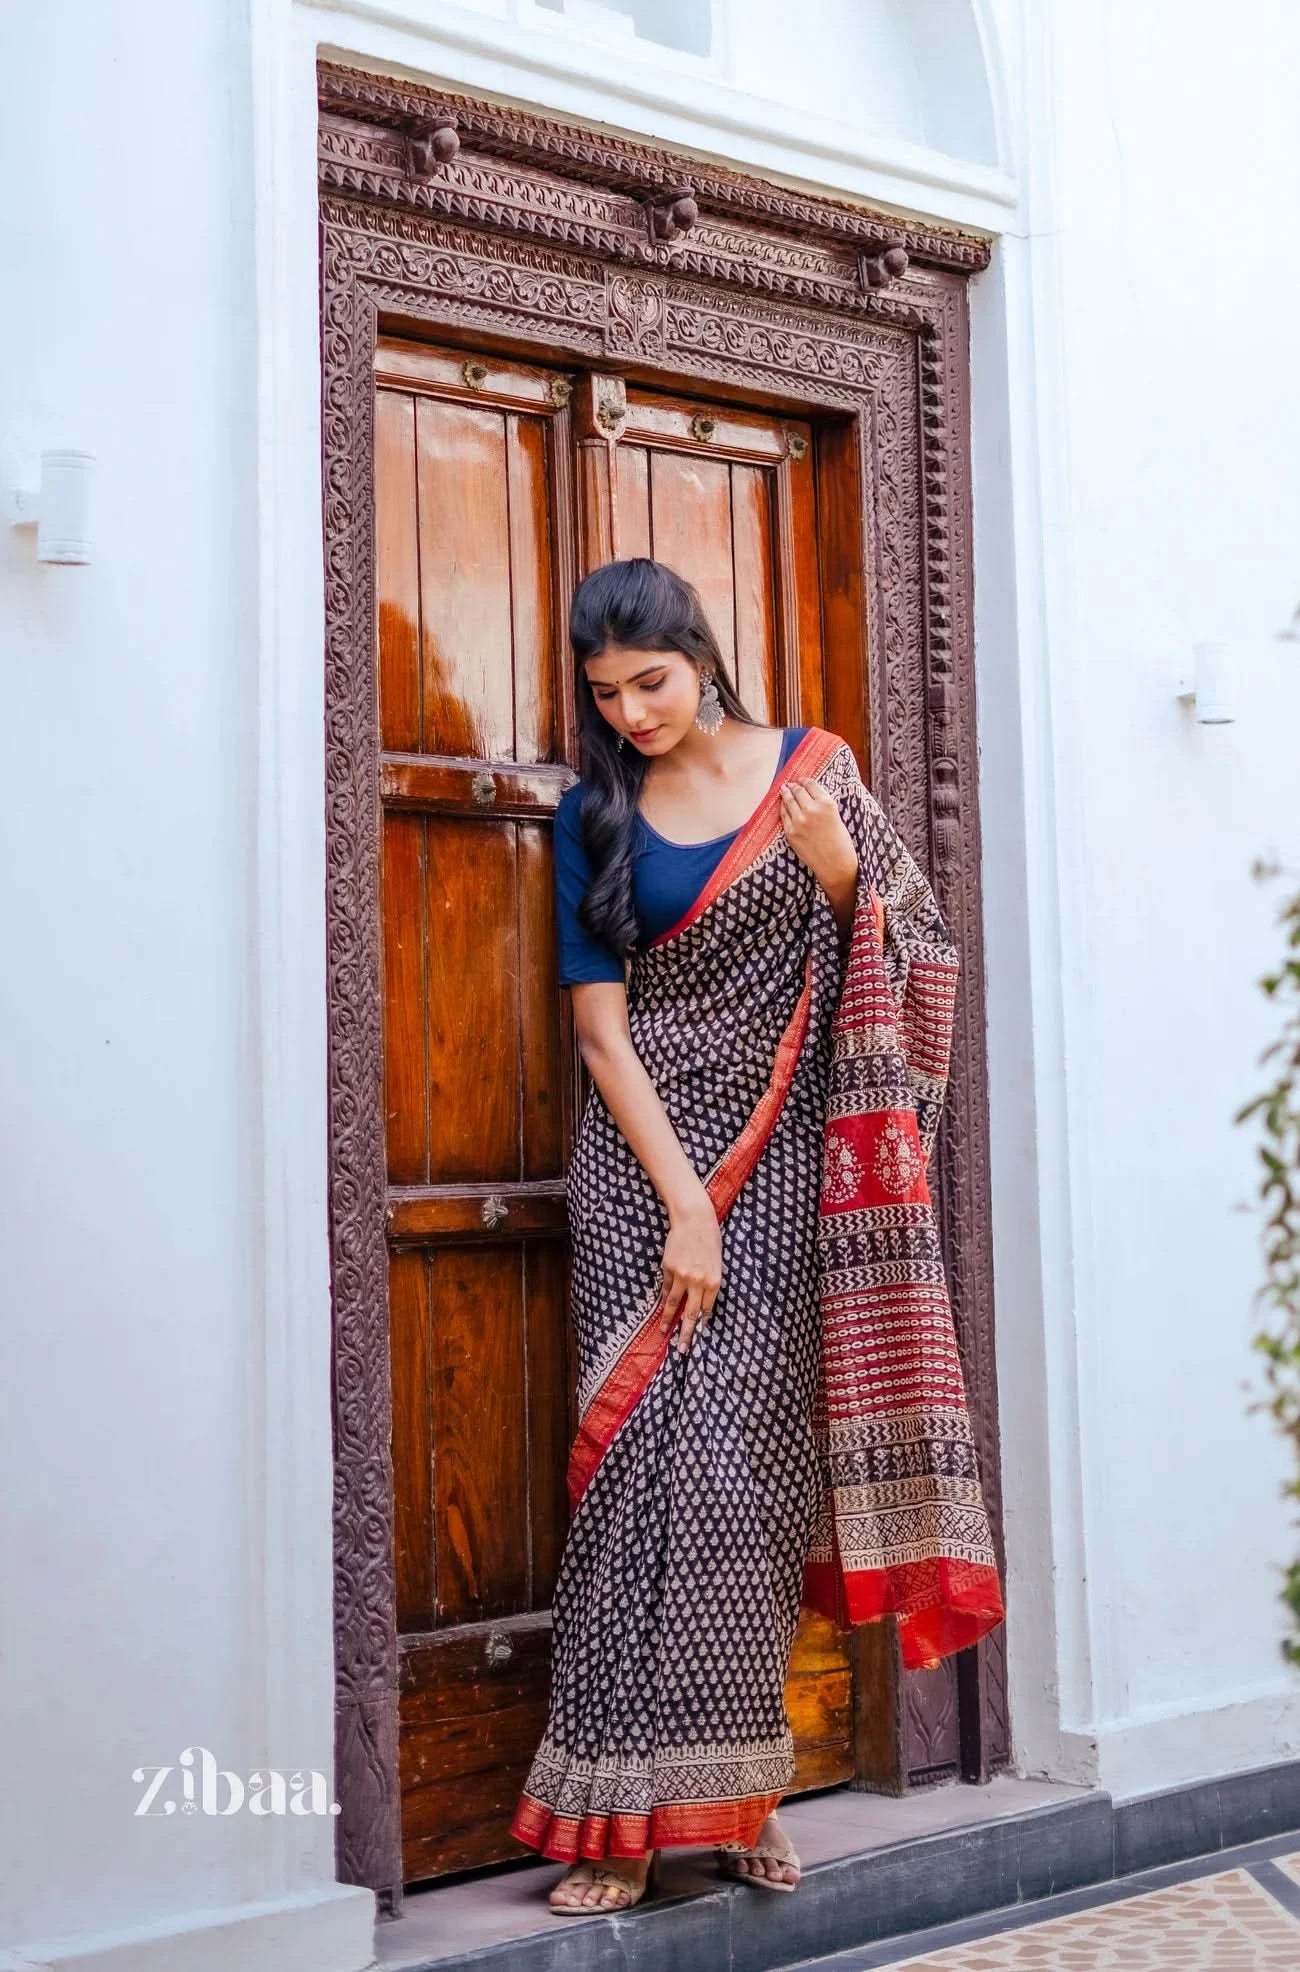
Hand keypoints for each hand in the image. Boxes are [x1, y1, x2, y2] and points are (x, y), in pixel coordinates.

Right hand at [658, 1187, 721, 1353]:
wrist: (694, 1219)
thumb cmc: (710, 1238)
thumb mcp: (716, 1263)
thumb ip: (709, 1282)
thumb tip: (700, 1299)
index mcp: (714, 1282)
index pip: (707, 1310)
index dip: (702, 1323)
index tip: (699, 1333)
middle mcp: (698, 1282)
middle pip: (691, 1314)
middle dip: (687, 1333)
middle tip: (682, 1350)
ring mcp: (682, 1276)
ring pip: (673, 1305)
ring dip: (669, 1321)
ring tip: (665, 1334)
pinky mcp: (668, 1269)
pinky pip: (666, 1288)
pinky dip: (664, 1299)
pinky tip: (662, 1310)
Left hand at [779, 777, 857, 891]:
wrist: (835, 863)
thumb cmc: (840, 841)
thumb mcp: (836, 816)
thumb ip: (823, 804)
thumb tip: (809, 793)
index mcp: (826, 804)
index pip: (811, 785)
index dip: (804, 781)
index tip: (802, 780)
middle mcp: (811, 810)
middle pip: (797, 791)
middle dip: (793, 786)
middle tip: (790, 784)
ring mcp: (799, 821)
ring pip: (788, 801)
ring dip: (786, 794)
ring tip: (784, 790)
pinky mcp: (791, 832)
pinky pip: (784, 815)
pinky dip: (783, 808)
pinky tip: (783, 806)